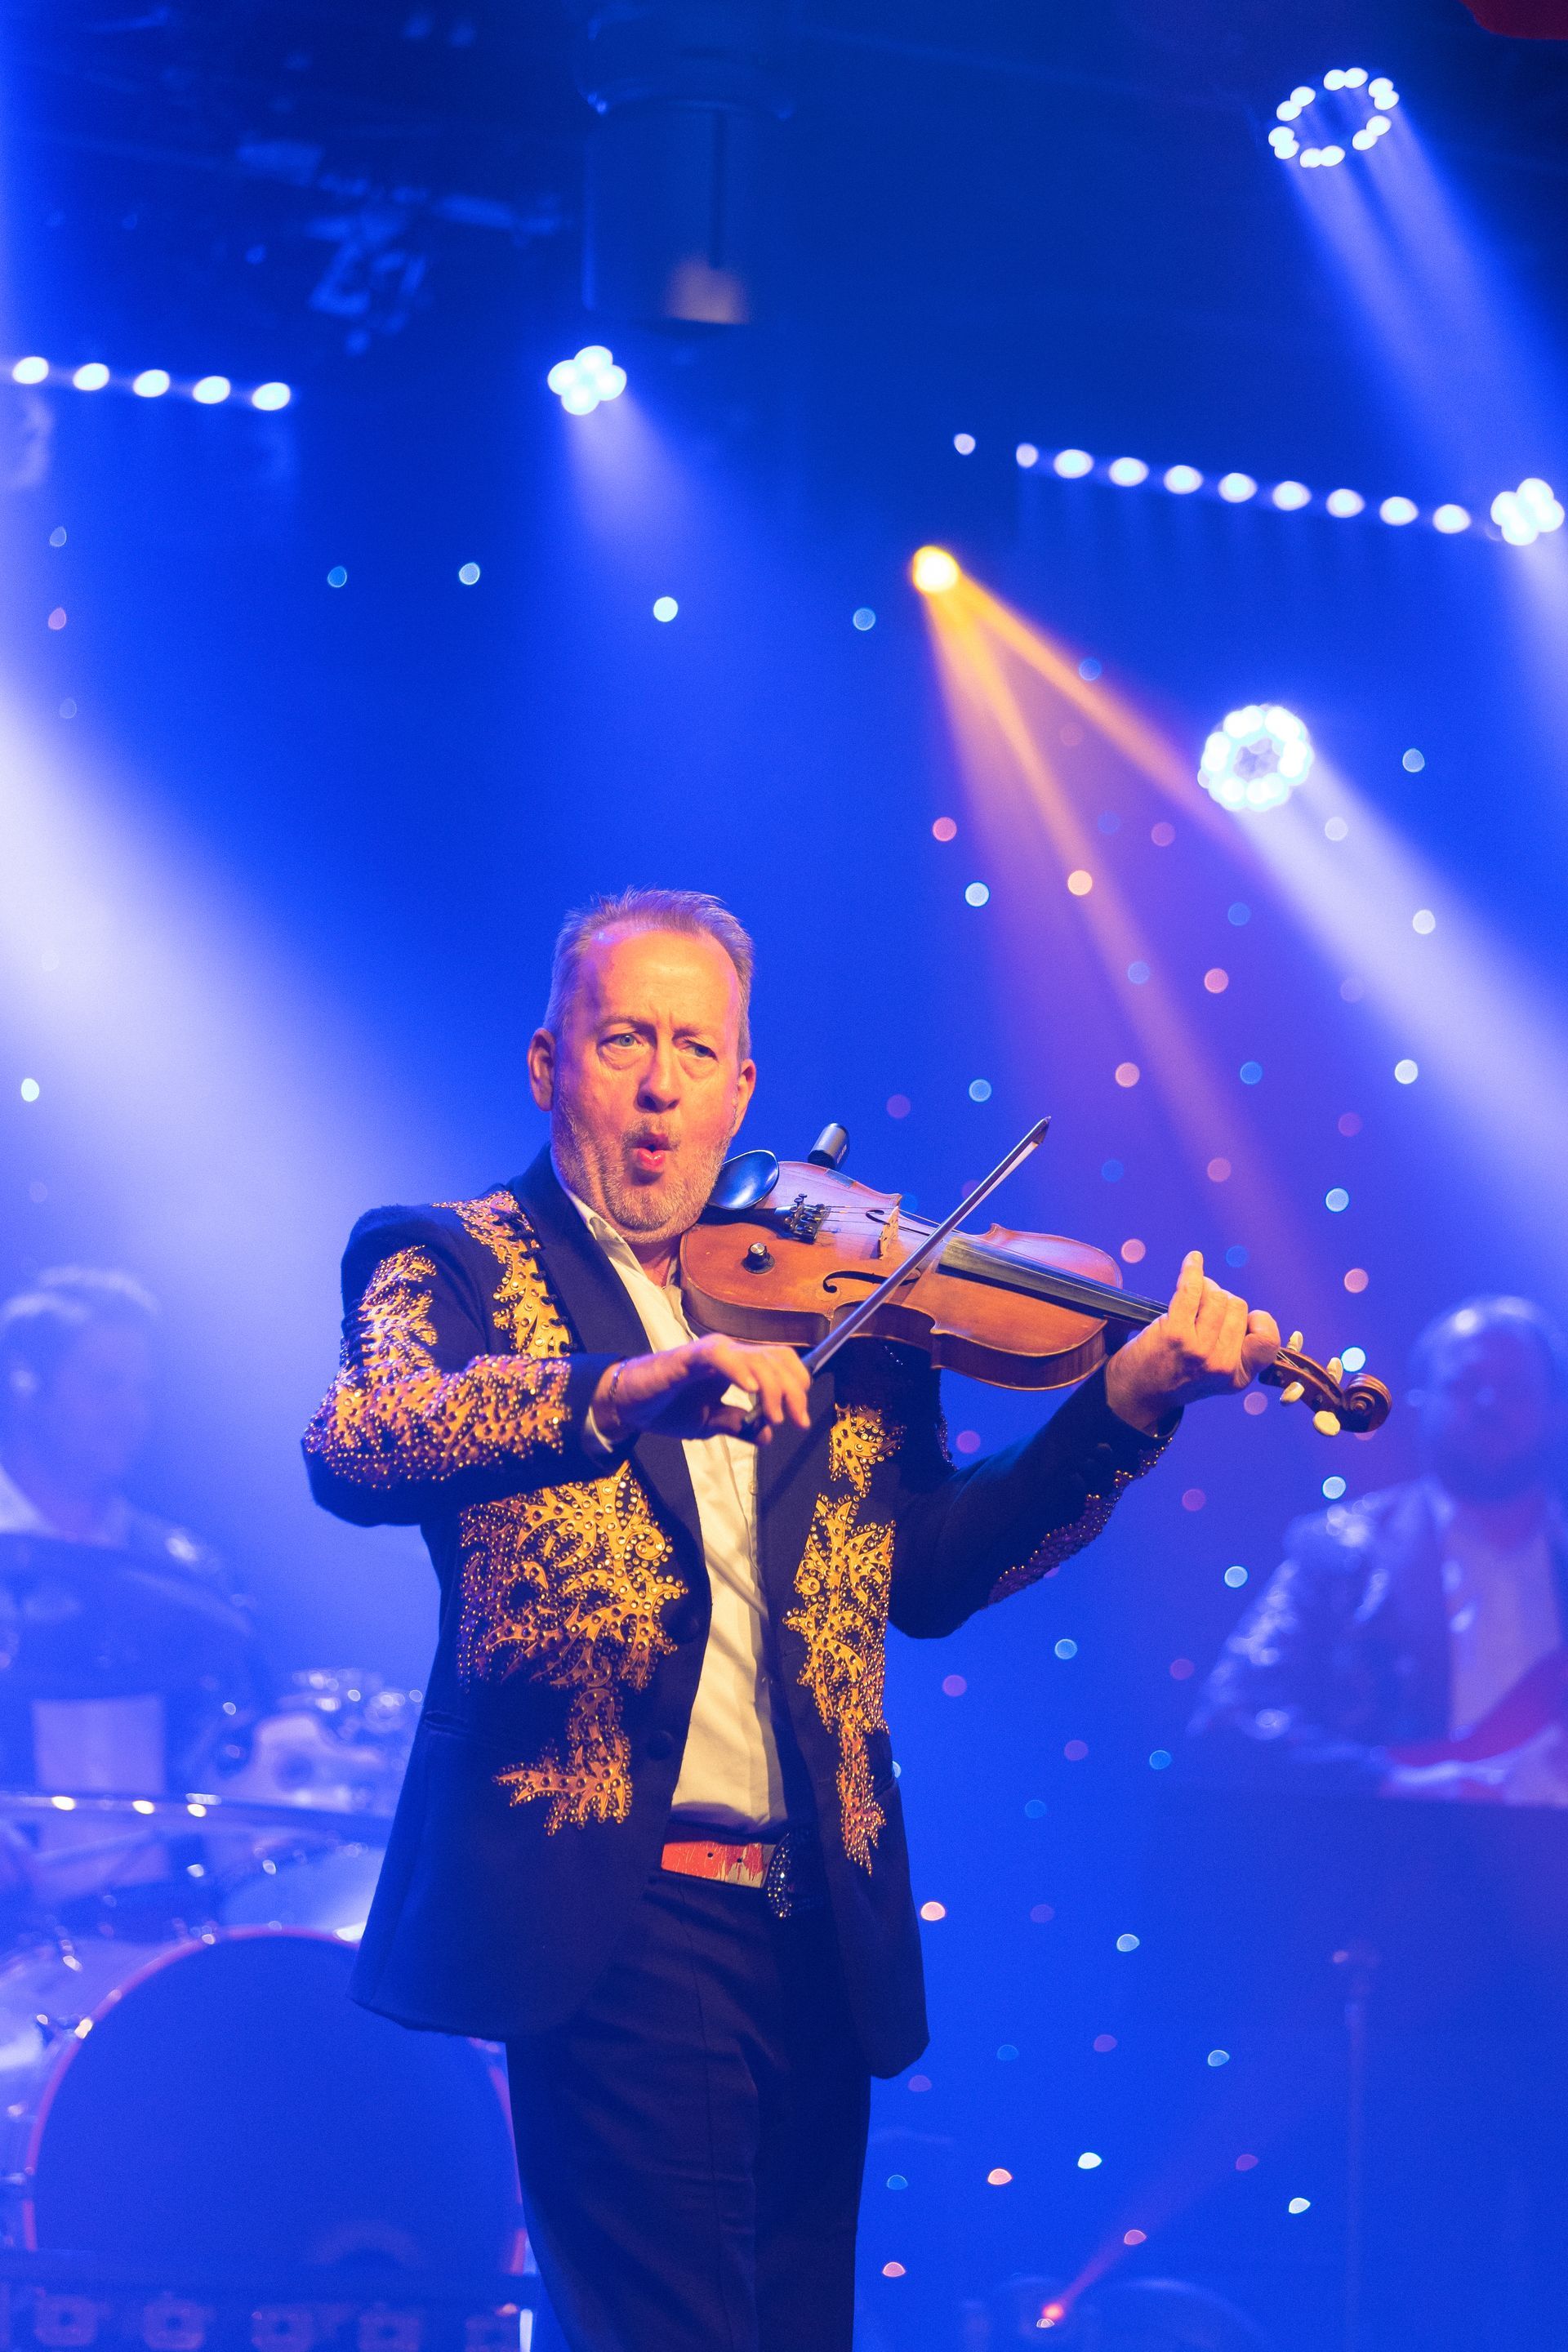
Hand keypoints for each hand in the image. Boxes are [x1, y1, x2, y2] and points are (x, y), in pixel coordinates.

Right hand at [592, 1335, 812, 1446]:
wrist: (629, 1406)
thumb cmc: (666, 1407)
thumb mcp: (710, 1423)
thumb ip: (738, 1425)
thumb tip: (767, 1434)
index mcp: (737, 1365)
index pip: (780, 1363)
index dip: (797, 1387)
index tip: (801, 1419)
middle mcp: (729, 1352)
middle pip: (776, 1359)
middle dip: (793, 1391)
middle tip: (798, 1421)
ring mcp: (711, 1352)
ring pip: (756, 1359)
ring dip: (772, 1388)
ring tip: (773, 1415)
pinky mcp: (689, 1356)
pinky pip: (721, 1356)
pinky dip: (740, 1370)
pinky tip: (752, 1391)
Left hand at [1102, 1251, 1280, 1433]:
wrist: (1138, 1394)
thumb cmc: (1177, 1375)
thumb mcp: (1216, 1375)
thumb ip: (1235, 1348)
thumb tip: (1236, 1303)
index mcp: (1238, 1377)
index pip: (1267, 1341)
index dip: (1259, 1322)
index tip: (1244, 1318)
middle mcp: (1222, 1365)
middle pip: (1237, 1307)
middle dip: (1222, 1299)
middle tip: (1202, 1308)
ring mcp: (1199, 1349)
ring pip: (1217, 1296)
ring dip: (1205, 1288)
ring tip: (1192, 1297)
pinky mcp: (1175, 1334)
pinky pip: (1192, 1290)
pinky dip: (1193, 1270)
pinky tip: (1193, 1260)